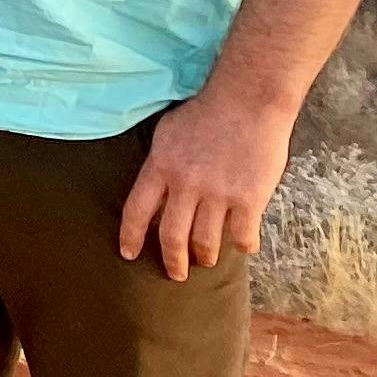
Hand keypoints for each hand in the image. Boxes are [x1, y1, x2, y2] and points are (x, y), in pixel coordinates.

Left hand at [119, 87, 296, 283]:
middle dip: (172, 261)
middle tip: (175, 275)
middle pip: (172, 237)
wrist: (247, 101)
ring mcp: (217, 195)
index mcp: (160, 167)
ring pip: (206, 242)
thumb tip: (156, 190)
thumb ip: (161, 164)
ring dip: (206, 256)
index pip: (136, 211)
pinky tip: (244, 246)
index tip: (127, 254)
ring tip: (207, 260)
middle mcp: (185, 186)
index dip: (130, 236)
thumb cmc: (206, 112)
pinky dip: (242, 245)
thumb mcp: (168, 134)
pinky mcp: (248, 200)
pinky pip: (242, 236)